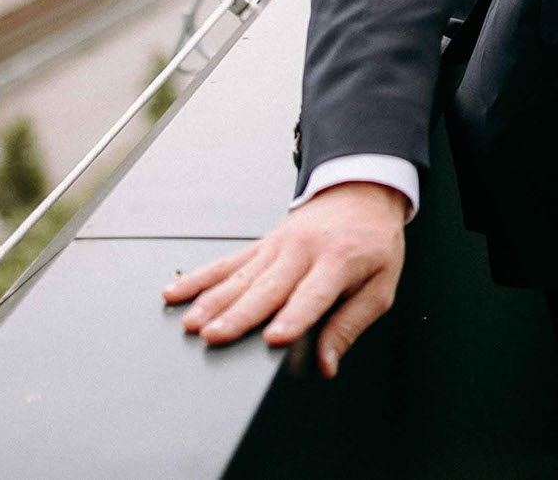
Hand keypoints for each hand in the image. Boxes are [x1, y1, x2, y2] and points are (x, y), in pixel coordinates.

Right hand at [162, 180, 406, 376]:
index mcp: (337, 261)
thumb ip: (350, 325)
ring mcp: (277, 247)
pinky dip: (199, 278)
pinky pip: (226, 262)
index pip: (313, 295)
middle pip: (267, 288)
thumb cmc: (374, 242)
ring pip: (239, 276)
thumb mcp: (380, 286)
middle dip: (239, 314)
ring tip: (191, 323)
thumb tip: (327, 364)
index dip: (294, 317)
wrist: (362, 193)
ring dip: (212, 300)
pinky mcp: (261, 245)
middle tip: (214, 336)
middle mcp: (302, 252)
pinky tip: (176, 291)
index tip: (275, 338)